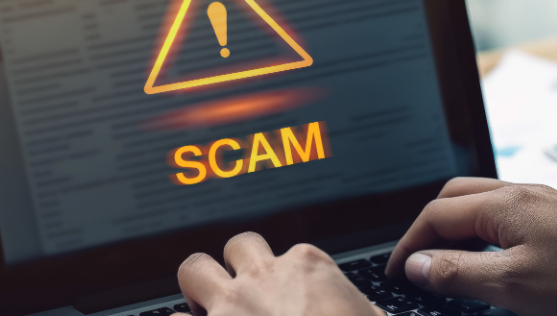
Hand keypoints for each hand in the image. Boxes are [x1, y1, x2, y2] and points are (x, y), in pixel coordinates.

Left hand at [175, 232, 380, 315]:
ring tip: (206, 311)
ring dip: (198, 289)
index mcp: (307, 266)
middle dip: (234, 268)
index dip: (285, 282)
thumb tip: (362, 313)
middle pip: (236, 248)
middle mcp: (264, 276)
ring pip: (194, 269)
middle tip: (241, 296)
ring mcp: (231, 304)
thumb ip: (359, 310)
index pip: (289, 255)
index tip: (288, 303)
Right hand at [386, 178, 556, 315]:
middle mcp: (524, 194)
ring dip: (459, 230)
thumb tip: (417, 266)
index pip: (435, 216)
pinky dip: (489, 235)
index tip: (396, 273)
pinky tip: (498, 262)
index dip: (408, 246)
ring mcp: (548, 204)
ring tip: (450, 264)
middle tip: (416, 265)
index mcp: (505, 205)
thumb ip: (458, 274)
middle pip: (456, 199)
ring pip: (485, 205)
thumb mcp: (515, 287)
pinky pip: (512, 218)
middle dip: (428, 228)